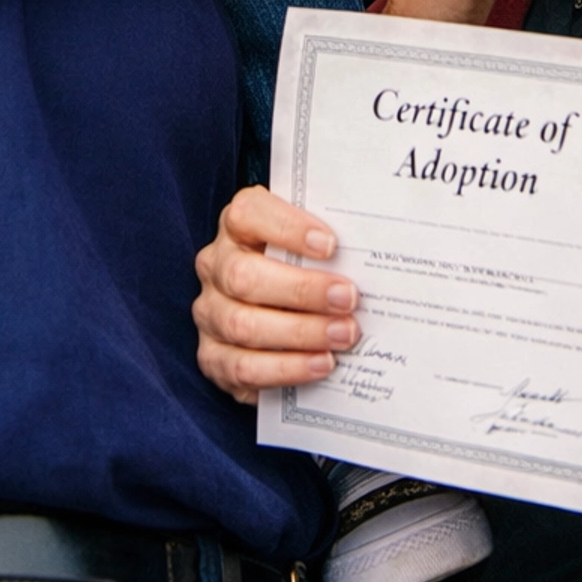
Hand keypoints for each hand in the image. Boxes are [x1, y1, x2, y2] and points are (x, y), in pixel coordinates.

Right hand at [194, 186, 359, 401]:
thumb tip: (372, 251)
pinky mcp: (214, 357)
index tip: (331, 244)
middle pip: (244, 276)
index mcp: (237, 227)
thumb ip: (327, 244)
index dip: (287, 227)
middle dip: (301, 290)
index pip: (248, 214)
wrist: (273, 314)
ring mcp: (210, 313)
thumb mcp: (308, 247)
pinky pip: (244, 367)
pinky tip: (322, 364)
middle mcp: (215, 266)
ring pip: (243, 325)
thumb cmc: (299, 270)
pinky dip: (286, 368)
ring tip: (343, 335)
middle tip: (348, 299)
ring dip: (300, 333)